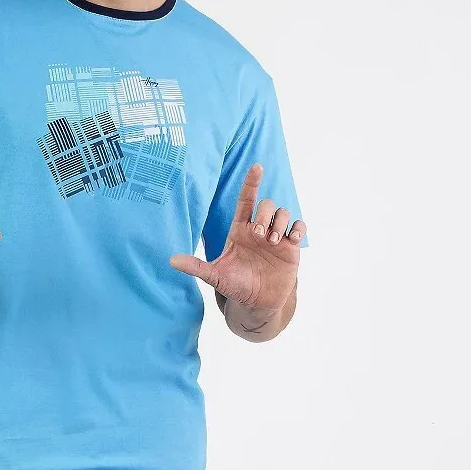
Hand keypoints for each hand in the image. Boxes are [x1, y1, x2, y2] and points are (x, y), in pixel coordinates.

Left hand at [169, 164, 305, 317]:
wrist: (257, 302)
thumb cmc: (235, 285)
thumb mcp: (215, 276)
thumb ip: (196, 266)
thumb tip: (171, 260)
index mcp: (240, 230)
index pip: (246, 200)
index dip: (251, 183)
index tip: (256, 167)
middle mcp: (258, 229)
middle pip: (267, 205)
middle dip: (265, 215)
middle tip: (260, 236)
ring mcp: (276, 237)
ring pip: (283, 213)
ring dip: (279, 224)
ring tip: (273, 242)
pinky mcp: (290, 247)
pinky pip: (299, 227)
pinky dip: (298, 229)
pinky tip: (291, 240)